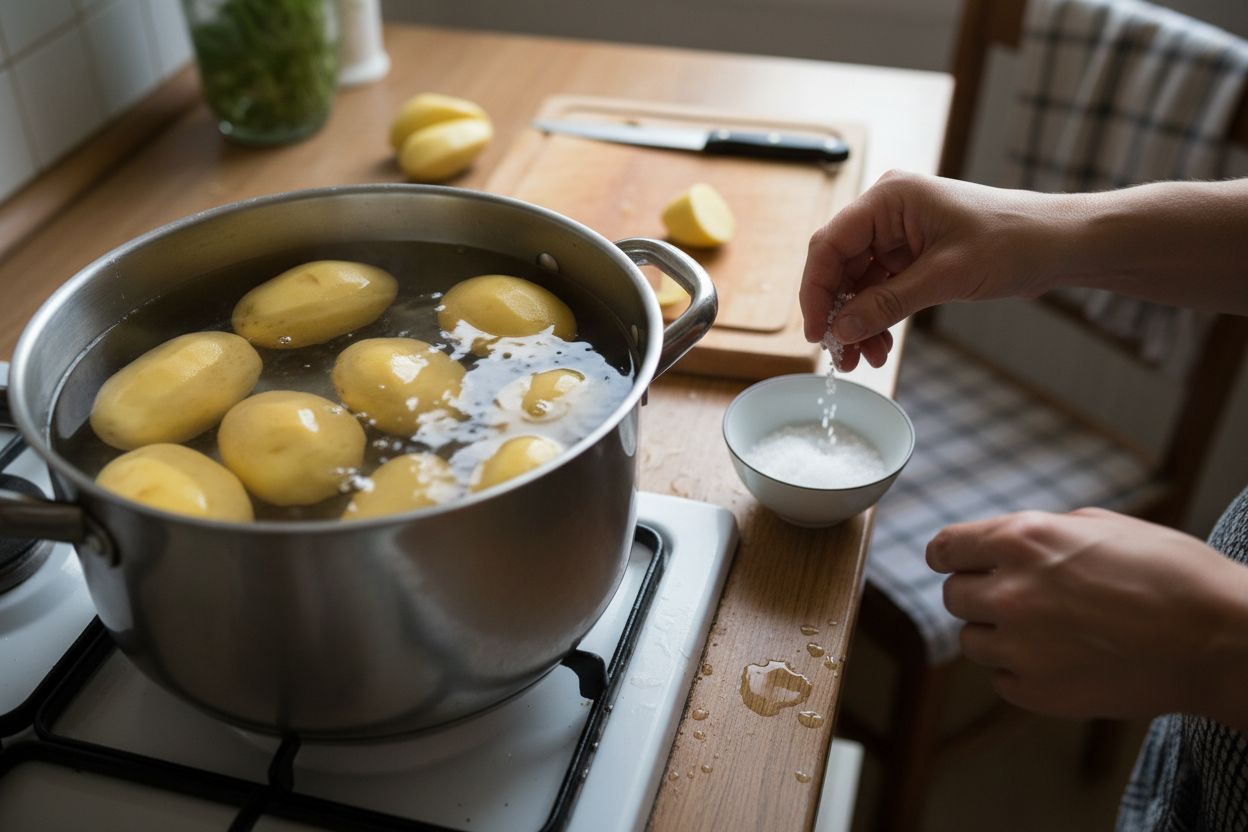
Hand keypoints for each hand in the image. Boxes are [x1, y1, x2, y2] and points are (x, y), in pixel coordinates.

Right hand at [800, 171, 1066, 369]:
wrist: (1059, 244)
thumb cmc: (1013, 242)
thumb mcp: (945, 277)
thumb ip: (886, 303)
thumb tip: (840, 330)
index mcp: (889, 198)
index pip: (830, 244)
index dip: (816, 290)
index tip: (817, 332)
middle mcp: (887, 211)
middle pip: (839, 265)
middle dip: (838, 312)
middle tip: (838, 354)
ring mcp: (899, 234)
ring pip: (858, 282)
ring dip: (857, 321)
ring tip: (862, 359)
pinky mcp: (913, 255)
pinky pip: (880, 289)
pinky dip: (877, 317)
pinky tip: (879, 345)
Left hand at [927, 508, 1247, 726]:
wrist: (1219, 639)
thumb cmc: (1171, 574)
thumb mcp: (1099, 525)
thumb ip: (1037, 534)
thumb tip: (1001, 546)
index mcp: (1023, 540)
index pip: (943, 548)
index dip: (950, 555)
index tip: (957, 562)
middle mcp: (1011, 592)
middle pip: (952, 596)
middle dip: (978, 593)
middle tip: (1018, 596)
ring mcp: (1021, 648)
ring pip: (972, 641)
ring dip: (997, 634)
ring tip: (1048, 630)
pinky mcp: (1037, 693)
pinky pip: (1002, 680)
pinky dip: (1022, 672)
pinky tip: (1063, 659)